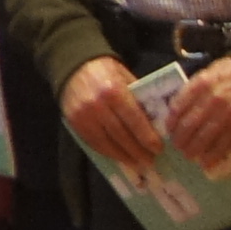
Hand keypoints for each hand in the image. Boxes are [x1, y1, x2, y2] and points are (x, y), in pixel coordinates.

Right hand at [60, 55, 159, 170]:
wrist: (72, 65)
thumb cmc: (106, 70)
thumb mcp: (126, 78)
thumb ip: (139, 98)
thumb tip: (156, 123)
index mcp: (113, 91)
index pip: (134, 120)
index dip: (147, 137)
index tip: (158, 149)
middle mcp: (97, 105)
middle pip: (121, 135)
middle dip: (138, 151)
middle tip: (151, 161)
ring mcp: (83, 116)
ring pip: (106, 143)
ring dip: (124, 156)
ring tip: (138, 164)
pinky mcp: (74, 123)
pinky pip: (93, 143)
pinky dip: (108, 152)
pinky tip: (119, 157)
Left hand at [163, 56, 230, 167]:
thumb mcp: (209, 72)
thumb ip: (194, 88)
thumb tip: (179, 105)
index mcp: (200, 86)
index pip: (177, 107)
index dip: (170, 122)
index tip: (168, 130)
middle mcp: (210, 102)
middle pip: (187, 126)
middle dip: (179, 139)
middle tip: (177, 145)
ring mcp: (225, 117)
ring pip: (202, 138)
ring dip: (192, 149)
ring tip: (188, 154)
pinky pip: (222, 146)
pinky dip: (212, 156)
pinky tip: (205, 162)